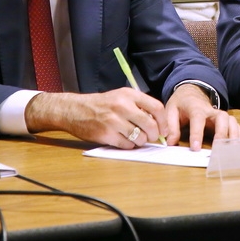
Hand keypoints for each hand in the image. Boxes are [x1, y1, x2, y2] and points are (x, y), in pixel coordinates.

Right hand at [25, 87, 168, 148]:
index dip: (163, 121)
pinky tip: (123, 140)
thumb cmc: (102, 105)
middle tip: (151, 137)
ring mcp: (114, 121)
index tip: (164, 130)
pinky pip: (127, 145)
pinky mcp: (106, 134)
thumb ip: (139, 106)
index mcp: (129, 95)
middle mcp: (122, 106)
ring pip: (140, 137)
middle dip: (154, 135)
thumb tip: (159, 122)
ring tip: (135, 138)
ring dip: (141, 141)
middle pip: (150, 125)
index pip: (156, 107)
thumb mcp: (121, 97)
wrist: (76, 110)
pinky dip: (128, 146)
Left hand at [165, 83, 239, 150]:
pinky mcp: (225, 120)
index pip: (198, 119)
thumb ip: (171, 126)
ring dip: (234, 135)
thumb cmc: (181, 102)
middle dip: (222, 133)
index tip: (196, 148)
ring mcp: (220, 115)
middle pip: (222, 118)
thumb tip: (171, 142)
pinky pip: (236, 126)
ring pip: (232, 122)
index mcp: (196, 108)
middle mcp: (211, 111)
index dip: (197, 134)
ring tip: (232, 150)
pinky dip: (239, 136)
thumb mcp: (171, 110)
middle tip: (218, 147)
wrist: (192, 92)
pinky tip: (239, 146)